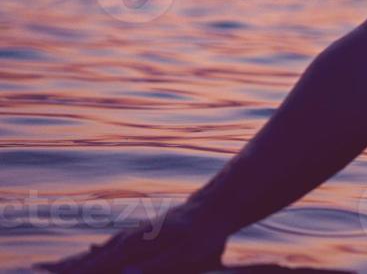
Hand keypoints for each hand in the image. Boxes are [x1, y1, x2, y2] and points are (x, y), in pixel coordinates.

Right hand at [36, 202, 229, 273]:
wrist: (219, 206)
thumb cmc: (205, 236)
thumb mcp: (186, 256)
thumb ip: (156, 267)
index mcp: (138, 246)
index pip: (100, 264)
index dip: (78, 271)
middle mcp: (132, 239)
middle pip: (94, 257)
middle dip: (69, 266)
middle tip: (40, 269)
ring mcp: (137, 235)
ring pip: (101, 250)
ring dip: (78, 259)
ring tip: (55, 266)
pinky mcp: (145, 233)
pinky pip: (114, 244)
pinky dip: (98, 250)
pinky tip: (91, 250)